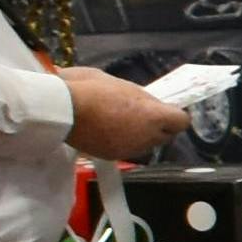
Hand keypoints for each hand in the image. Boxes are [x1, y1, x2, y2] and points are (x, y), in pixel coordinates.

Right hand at [61, 70, 188, 163]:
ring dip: (142, 135)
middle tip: (143, 113)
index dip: (175, 114)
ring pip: (147, 144)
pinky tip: (110, 130)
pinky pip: (128, 149)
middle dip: (160, 126)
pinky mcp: (112, 156)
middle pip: (165, 135)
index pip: (181, 121)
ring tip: (124, 121)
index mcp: (152, 116)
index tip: (165, 109)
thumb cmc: (90, 88)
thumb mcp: (122, 85)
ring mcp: (129, 149)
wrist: (60, 109)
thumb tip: (148, 104)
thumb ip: (141, 98)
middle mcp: (145, 137)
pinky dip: (124, 141)